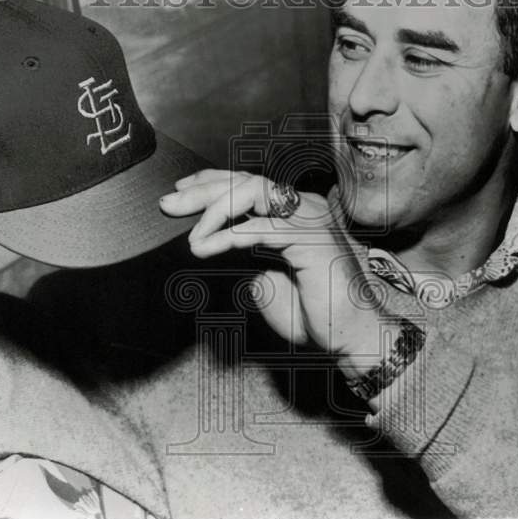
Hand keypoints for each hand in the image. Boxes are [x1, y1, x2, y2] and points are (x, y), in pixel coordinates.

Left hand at [160, 170, 385, 364]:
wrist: (349, 337)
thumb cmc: (313, 313)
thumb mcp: (265, 278)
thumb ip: (243, 255)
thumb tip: (205, 243)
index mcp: (296, 212)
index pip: (247, 182)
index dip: (210, 181)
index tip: (179, 192)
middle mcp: (305, 207)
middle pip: (245, 181)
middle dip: (201, 190)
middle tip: (168, 205)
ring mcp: (311, 219)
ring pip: (252, 192)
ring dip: (214, 209)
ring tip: (191, 235)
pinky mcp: (312, 239)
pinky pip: (260, 228)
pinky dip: (227, 236)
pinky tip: (204, 249)